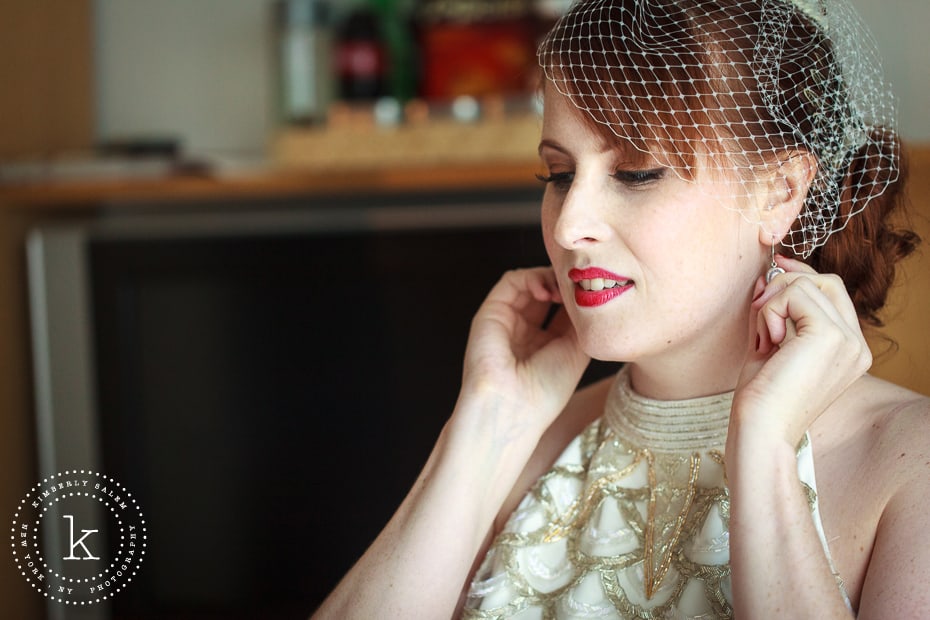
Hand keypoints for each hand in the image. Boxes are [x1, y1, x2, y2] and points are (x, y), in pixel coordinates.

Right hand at [458, 267, 589, 438]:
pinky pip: (512, 281)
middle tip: (581, 284)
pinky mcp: (491, 311)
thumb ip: (582, 321)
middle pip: (549, 292)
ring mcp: (508, 320)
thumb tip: (591, 293)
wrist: (512, 405)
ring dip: (552, 279)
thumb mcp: (577, 352)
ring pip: (531, 283)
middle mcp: (526, 330)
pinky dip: (532, 277)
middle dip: (566, 285)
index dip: (579, 297)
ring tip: (565, 290)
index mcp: (546, 344)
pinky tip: (547, 291)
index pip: (564, 309)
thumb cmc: (545, 390)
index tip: (596, 292)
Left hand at [732, 256, 871, 447]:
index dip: (801, 275)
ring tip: (764, 340)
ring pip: (806, 285)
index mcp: (849, 349)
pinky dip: (770, 312)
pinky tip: (768, 342)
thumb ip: (776, 311)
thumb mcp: (770, 345)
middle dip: (784, 286)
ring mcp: (849, 340)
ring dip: (771, 306)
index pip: (832, 292)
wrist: (760, 430)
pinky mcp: (831, 336)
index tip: (775, 268)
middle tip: (759, 313)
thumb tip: (770, 274)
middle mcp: (857, 345)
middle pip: (825, 281)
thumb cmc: (761, 397)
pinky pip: (794, 294)